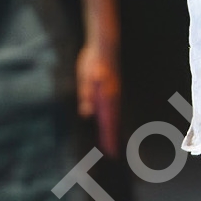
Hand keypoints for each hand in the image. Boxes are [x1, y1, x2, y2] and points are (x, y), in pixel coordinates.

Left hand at [76, 41, 120, 155]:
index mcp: (107, 98)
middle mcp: (113, 99)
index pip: (109, 123)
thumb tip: (87, 112)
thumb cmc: (93, 61)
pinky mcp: (111, 91)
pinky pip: (112, 110)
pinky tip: (107, 124)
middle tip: (113, 155)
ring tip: (111, 145)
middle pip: (114, 123)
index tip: (112, 153)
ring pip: (114, 117)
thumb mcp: (85, 77)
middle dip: (113, 139)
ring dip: (113, 131)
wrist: (104, 45)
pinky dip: (112, 121)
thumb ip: (86, 94)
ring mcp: (114, 95)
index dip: (109, 138)